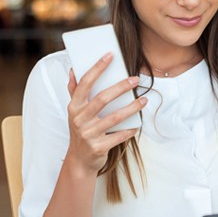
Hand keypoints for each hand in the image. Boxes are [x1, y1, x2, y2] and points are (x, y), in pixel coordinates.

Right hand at [65, 53, 146, 174]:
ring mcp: (88, 134)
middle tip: (135, 79)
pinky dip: (130, 130)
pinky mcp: (98, 147)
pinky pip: (119, 136)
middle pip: (102, 99)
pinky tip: (138, 123)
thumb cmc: (81, 130)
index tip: (110, 56)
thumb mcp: (75, 112)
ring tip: (144, 100)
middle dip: (120, 87)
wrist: (80, 160)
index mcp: (74, 107)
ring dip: (132, 108)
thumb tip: (73, 70)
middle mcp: (79, 119)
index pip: (85, 83)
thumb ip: (74, 91)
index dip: (97, 68)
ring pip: (114, 118)